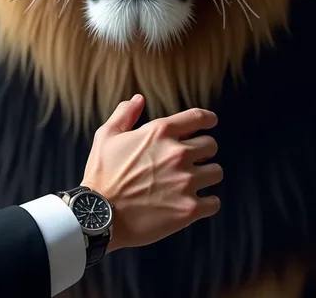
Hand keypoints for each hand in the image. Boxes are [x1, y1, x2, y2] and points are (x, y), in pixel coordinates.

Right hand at [81, 95, 221, 251]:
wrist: (99, 216)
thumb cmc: (102, 174)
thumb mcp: (107, 136)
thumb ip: (124, 114)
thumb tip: (138, 99)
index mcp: (160, 132)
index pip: (198, 118)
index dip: (208, 119)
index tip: (211, 122)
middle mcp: (177, 153)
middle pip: (211, 145)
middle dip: (203, 151)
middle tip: (193, 160)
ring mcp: (185, 182)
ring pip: (216, 172)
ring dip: (206, 176)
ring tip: (192, 182)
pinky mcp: (189, 209)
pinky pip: (214, 202)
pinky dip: (207, 203)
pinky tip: (195, 203)